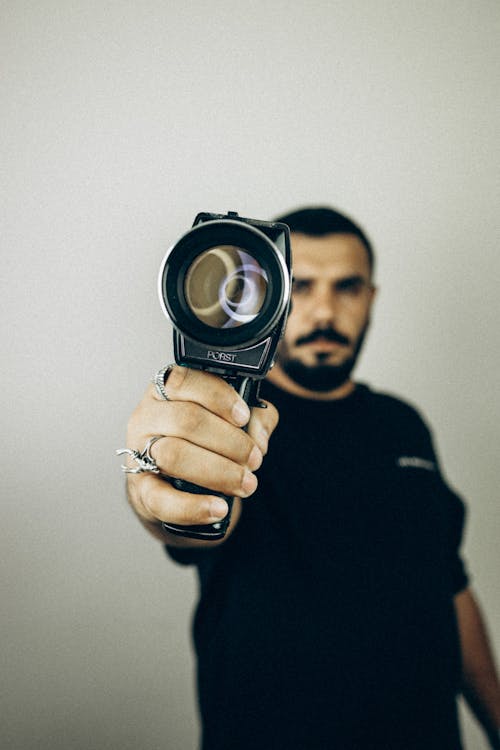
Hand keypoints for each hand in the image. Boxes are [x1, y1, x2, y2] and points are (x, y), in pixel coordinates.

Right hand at [124, 366, 278, 543]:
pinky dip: (193, 506)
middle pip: (186, 420)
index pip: (185, 380)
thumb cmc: (203, 440)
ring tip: (245, 483)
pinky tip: (217, 508)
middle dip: (229, 442)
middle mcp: (148, 415)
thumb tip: (258, 437)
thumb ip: (255, 417)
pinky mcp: (140, 488)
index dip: (219, 398)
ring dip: (218, 471)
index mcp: (167, 389)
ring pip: (173, 455)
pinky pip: (161, 498)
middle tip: (254, 459)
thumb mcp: (231, 418)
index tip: (244, 416)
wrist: (173, 481)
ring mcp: (139, 451)